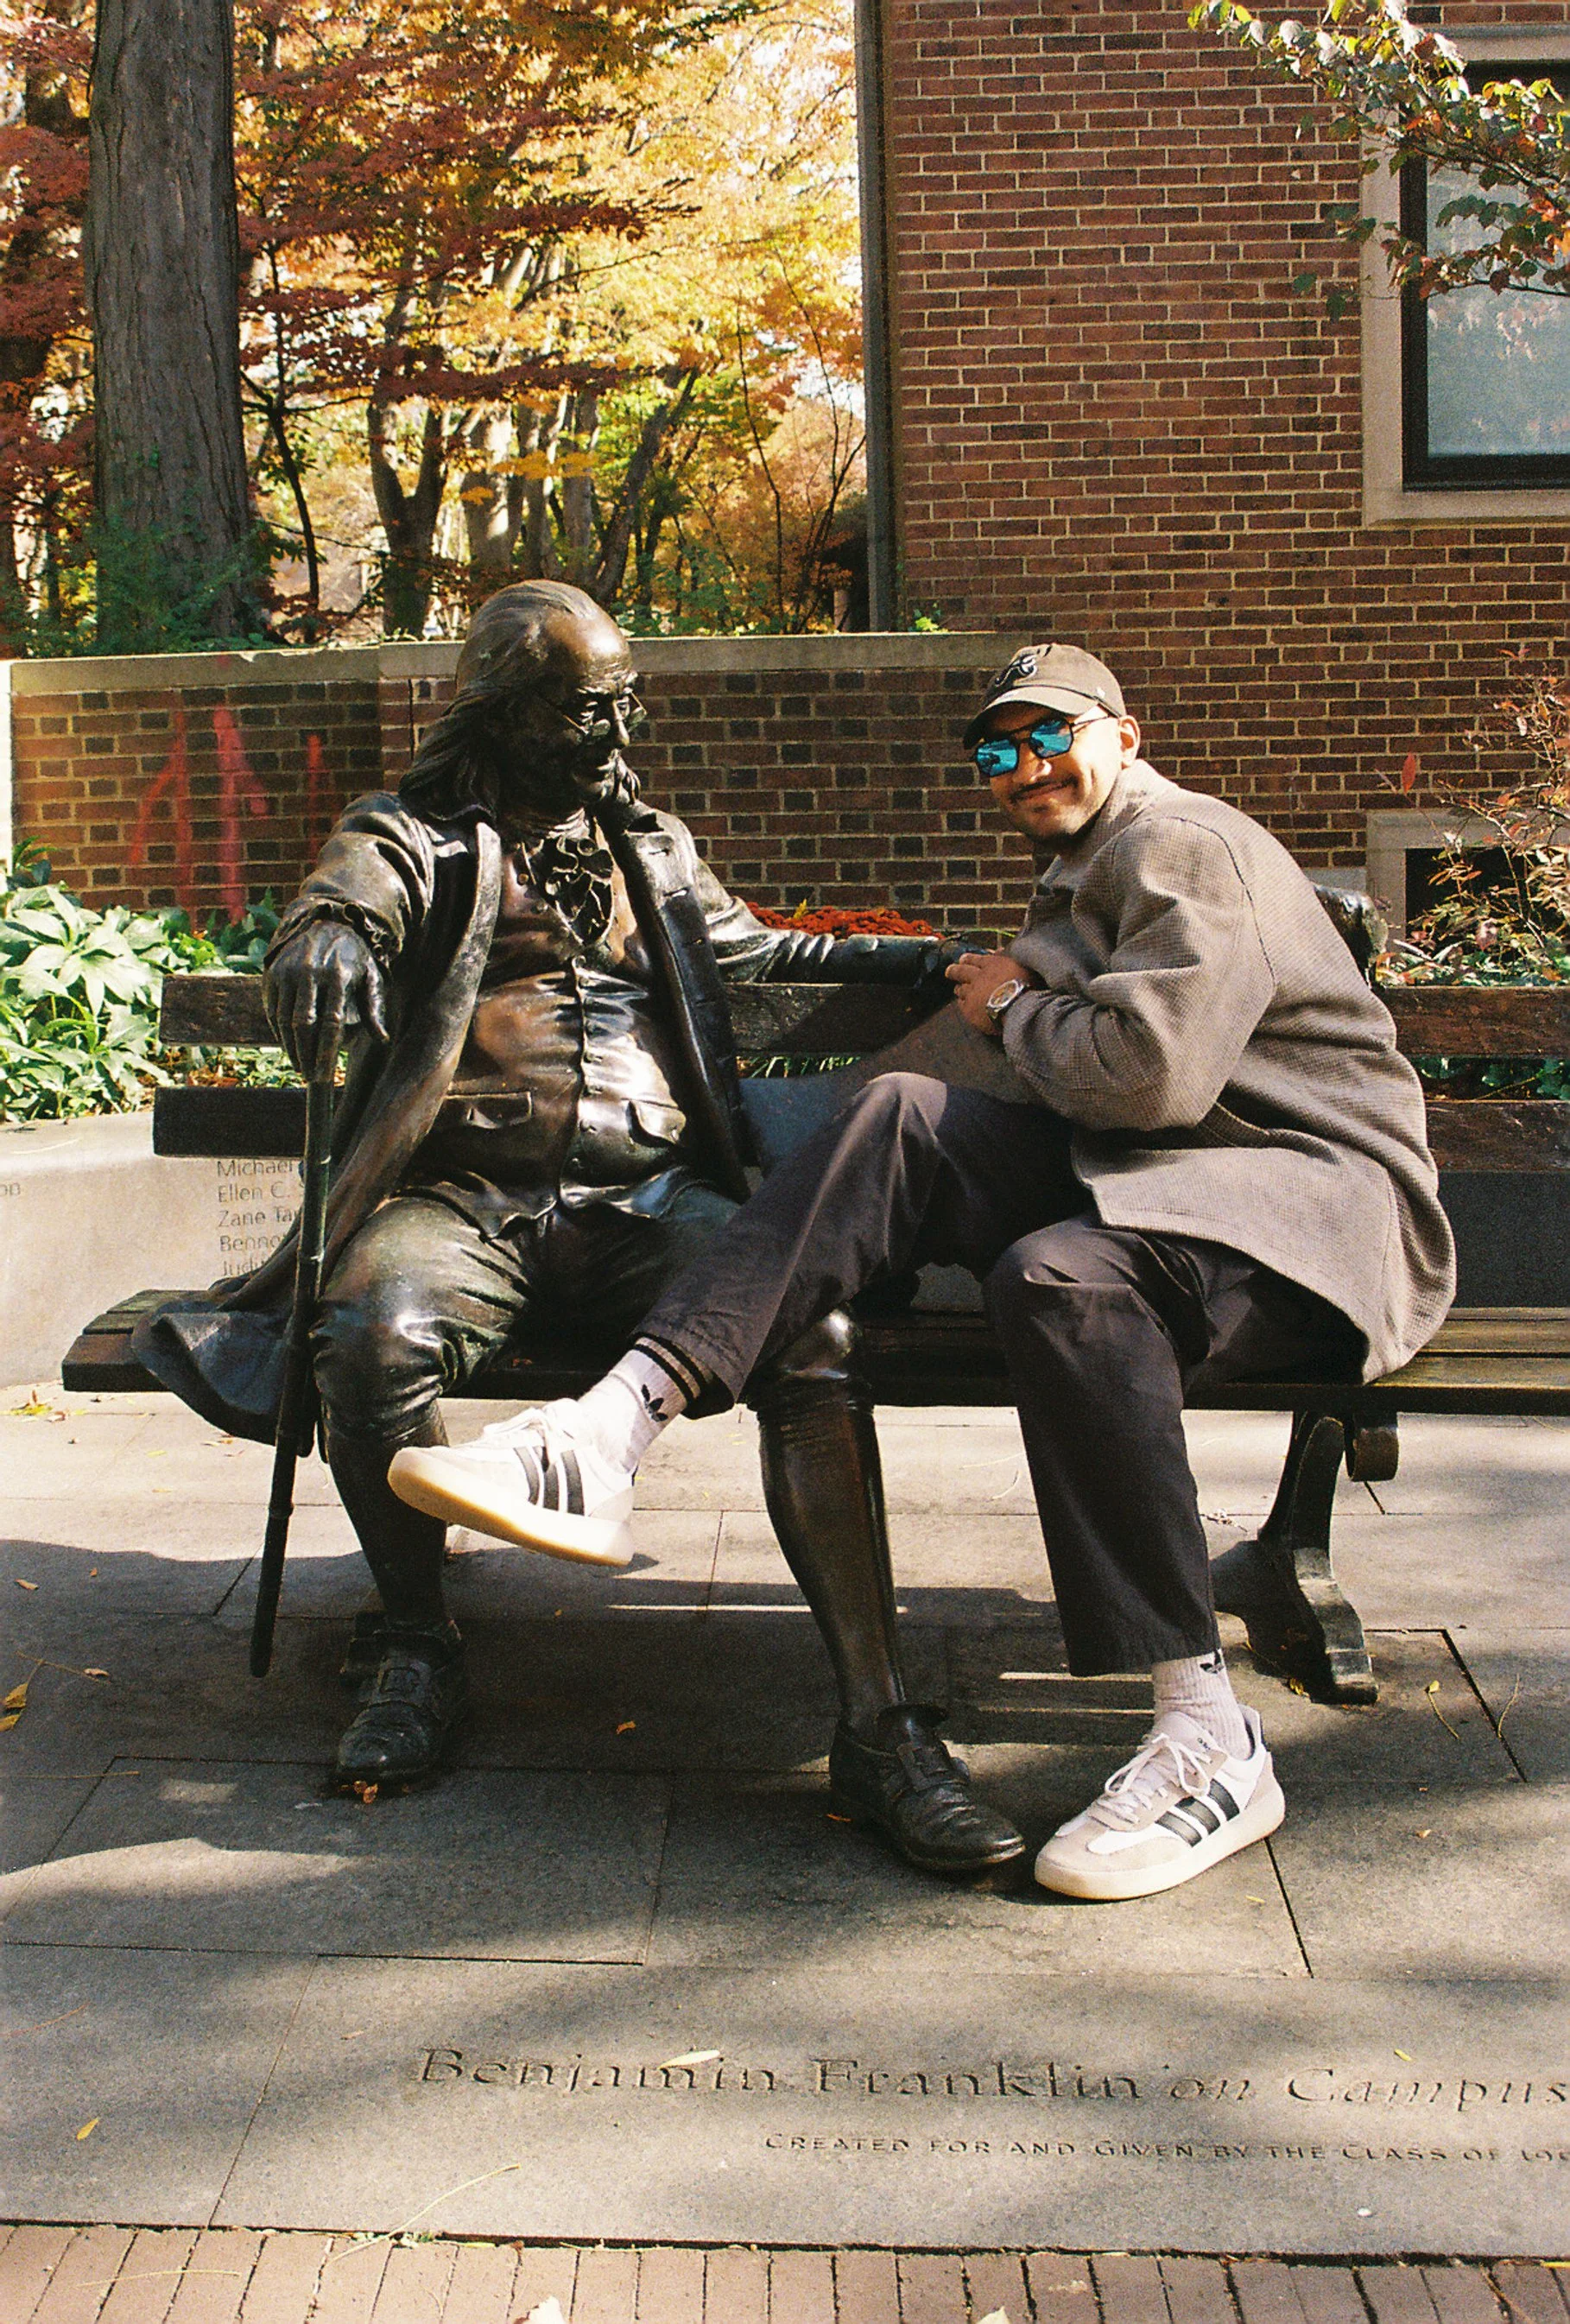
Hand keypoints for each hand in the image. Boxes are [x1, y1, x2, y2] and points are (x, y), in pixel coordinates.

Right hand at [262, 922, 387, 1077]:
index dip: (325, 1052)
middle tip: (309, 1077)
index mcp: (338, 976)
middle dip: (305, 1055)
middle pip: (303, 1025)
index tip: (323, 1075)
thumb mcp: (371, 977)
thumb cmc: (355, 957)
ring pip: (284, 1019)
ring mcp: (289, 971)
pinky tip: (288, 1046)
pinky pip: (273, 1009)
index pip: (330, 1022)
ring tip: (299, 1066)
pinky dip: (278, 1032)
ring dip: (290, 1048)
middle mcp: (310, 973)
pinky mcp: (273, 971)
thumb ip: (374, 1008)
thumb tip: (383, 1040)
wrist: (326, 922)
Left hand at [946, 950, 1031, 1035]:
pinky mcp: (969, 1009)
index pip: (976, 959)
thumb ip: (1007, 958)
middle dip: (955, 970)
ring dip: (958, 988)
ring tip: (956, 988)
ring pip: (960, 989)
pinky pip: (961, 1004)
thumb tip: (999, 951)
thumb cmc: (1025, 985)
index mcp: (991, 965)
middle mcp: (978, 977)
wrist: (1017, 1006)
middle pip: (961, 971)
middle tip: (949, 971)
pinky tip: (962, 1004)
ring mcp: (971, 993)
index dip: (969, 959)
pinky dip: (961, 1002)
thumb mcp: (1021, 965)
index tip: (963, 958)